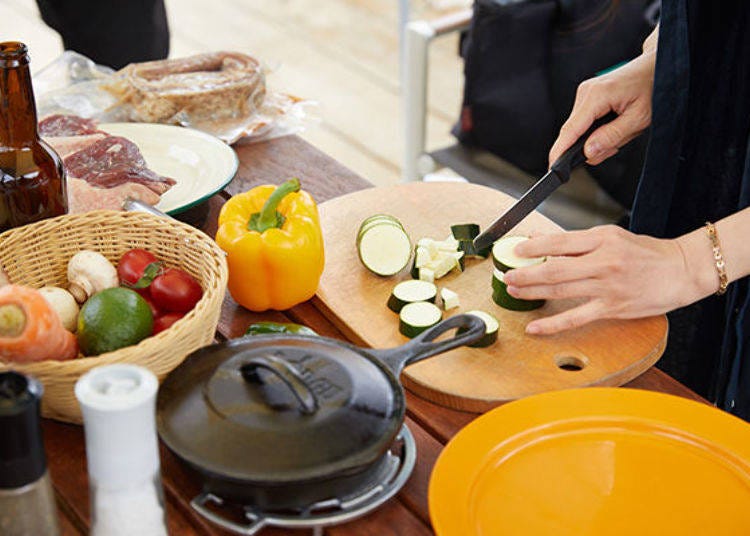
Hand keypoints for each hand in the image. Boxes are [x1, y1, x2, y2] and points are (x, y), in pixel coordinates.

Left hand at [502, 225, 713, 334]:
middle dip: (526, 273)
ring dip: (532, 292)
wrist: (682, 270)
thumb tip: (542, 241)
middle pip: (555, 268)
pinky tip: (534, 326)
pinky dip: (552, 324)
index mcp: (602, 239)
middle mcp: (603, 261)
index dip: (534, 247)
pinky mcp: (612, 308)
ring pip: (561, 291)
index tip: (516, 250)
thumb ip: (577, 241)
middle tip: (507, 274)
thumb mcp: (612, 237)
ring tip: (514, 291)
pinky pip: (575, 317)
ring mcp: (607, 286)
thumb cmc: (647, 253)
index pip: (559, 242)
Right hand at [549, 50, 655, 166]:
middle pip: (573, 132)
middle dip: (589, 146)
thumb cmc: (651, 87)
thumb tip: (588, 151)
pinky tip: (613, 125)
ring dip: (596, 137)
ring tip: (620, 130)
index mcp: (597, 95)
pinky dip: (596, 129)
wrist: (655, 66)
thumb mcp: (638, 118)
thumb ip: (612, 137)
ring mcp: (585, 93)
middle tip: (614, 146)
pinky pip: (584, 121)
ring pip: (579, 128)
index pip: (570, 130)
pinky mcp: (587, 96)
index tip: (553, 167)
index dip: (560, 151)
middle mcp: (586, 92)